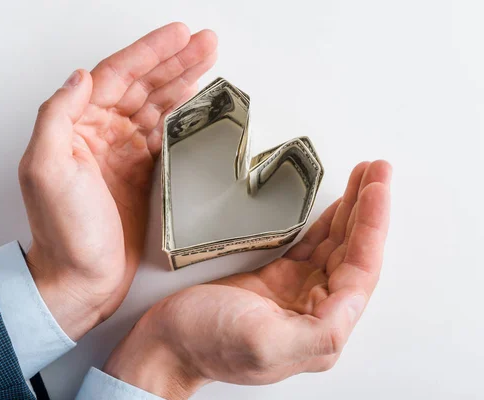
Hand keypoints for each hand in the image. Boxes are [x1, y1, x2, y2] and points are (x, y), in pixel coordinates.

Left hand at [18, 23, 217, 339]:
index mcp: (77, 126)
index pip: (117, 75)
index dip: (150, 52)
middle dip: (175, 60)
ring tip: (209, 61)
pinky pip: (164, 134)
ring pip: (157, 105)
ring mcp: (122, 153)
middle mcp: (100, 134)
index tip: (179, 35)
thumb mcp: (45, 170)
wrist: (80, 279)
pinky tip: (197, 104)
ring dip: (183, 81)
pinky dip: (182, 116)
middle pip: (142, 84)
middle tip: (206, 42)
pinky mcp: (140, 174)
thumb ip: (57, 116)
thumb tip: (80, 76)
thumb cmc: (63, 233)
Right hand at [104, 160, 391, 398]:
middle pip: (354, 253)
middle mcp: (316, 312)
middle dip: (368, 209)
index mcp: (321, 330)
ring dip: (352, 211)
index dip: (372, 225)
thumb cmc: (204, 343)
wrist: (166, 343)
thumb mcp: (263, 343)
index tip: (377, 187)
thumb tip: (353, 301)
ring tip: (365, 178)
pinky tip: (336, 207)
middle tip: (377, 171)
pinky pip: (312, 246)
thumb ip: (318, 331)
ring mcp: (296, 294)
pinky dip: (326, 223)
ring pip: (336, 246)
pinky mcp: (276, 281)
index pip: (360, 270)